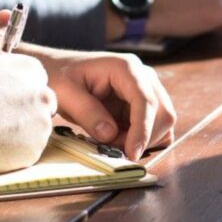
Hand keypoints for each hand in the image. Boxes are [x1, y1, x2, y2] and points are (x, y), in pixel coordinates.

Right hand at [0, 10, 56, 174]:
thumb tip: (6, 13)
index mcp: (32, 70)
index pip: (34, 79)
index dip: (14, 88)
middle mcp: (43, 95)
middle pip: (40, 103)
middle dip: (22, 109)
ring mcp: (41, 124)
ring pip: (35, 127)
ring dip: (19, 129)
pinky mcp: (35, 151)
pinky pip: (28, 150)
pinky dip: (14, 149)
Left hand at [22, 45, 176, 159]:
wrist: (58, 70)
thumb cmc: (60, 76)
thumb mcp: (65, 93)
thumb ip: (87, 113)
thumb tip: (110, 135)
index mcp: (125, 68)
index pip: (146, 100)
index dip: (142, 129)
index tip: (131, 153)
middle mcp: (143, 76)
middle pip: (163, 112)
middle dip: (144, 138)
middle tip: (113, 149)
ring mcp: (145, 89)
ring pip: (163, 122)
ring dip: (143, 140)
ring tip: (112, 142)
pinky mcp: (142, 103)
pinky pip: (154, 126)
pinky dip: (143, 139)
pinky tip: (120, 139)